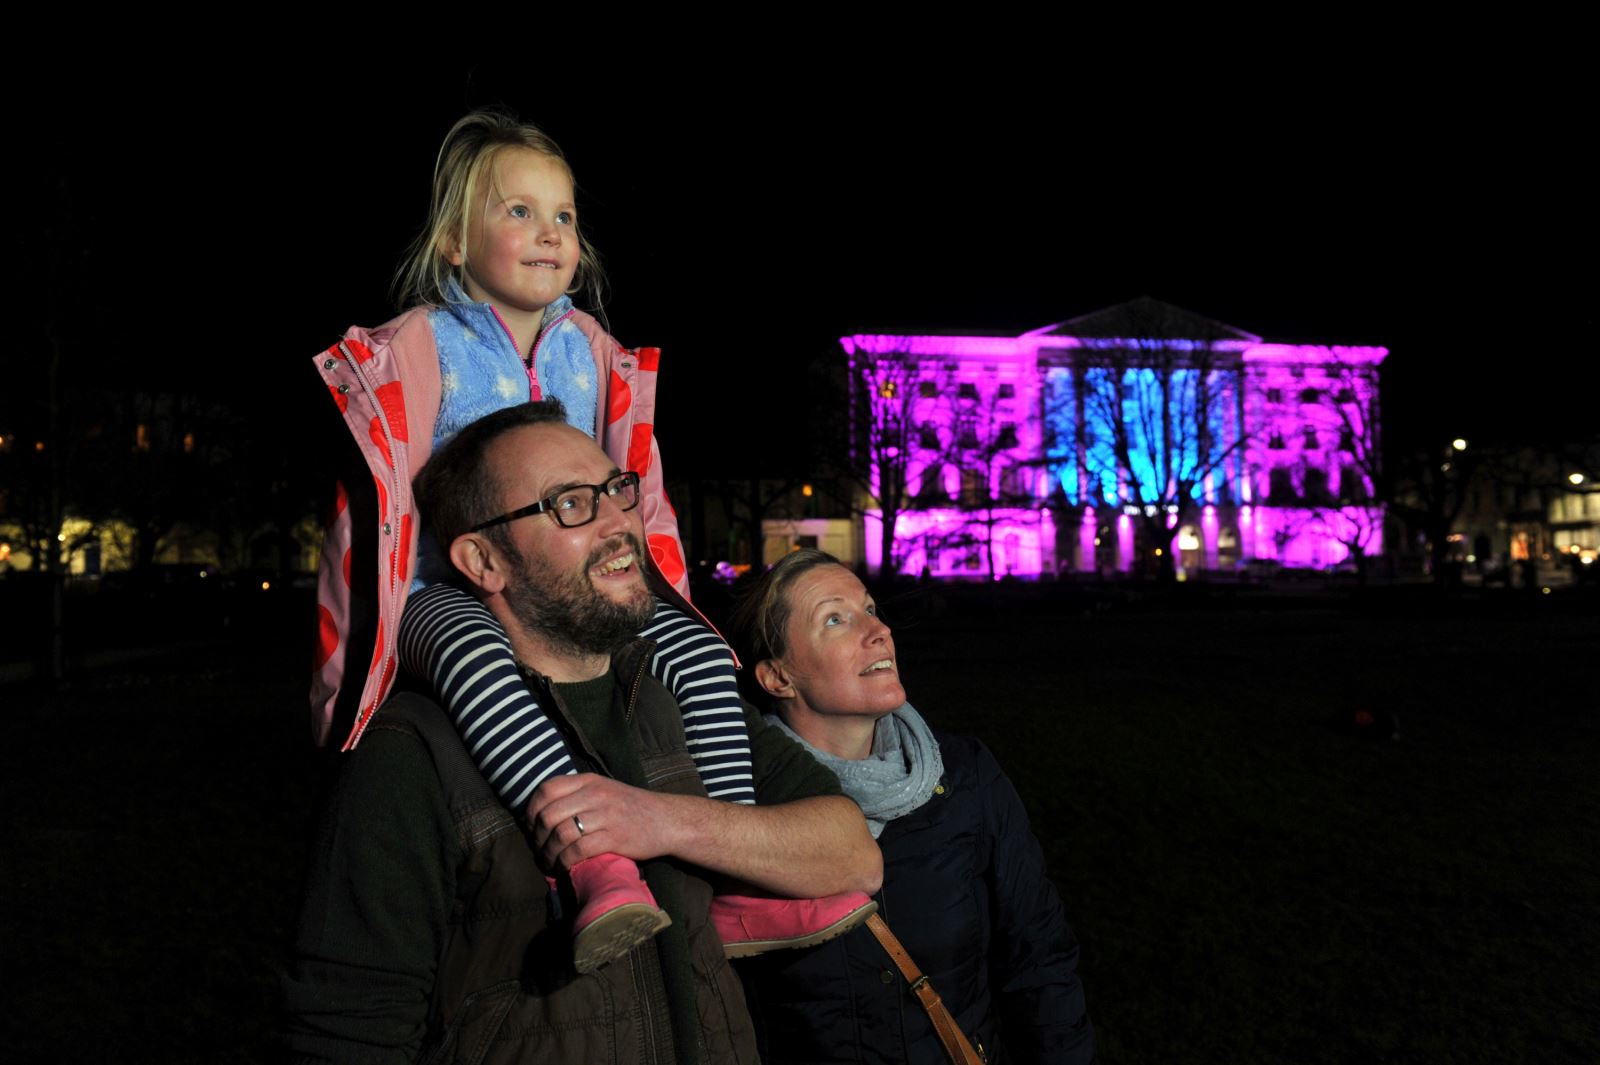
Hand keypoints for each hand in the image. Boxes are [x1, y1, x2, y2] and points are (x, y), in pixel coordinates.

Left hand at [525, 773, 679, 871]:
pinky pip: (578, 850)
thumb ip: (577, 794)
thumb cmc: (631, 807)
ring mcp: (605, 815)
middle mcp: (595, 795)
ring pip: (560, 834)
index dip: (531, 810)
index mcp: (589, 781)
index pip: (547, 789)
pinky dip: (564, 862)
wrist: (666, 820)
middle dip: (537, 837)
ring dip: (548, 853)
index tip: (531, 827)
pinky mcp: (614, 837)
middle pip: (548, 814)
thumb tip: (542, 812)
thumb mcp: (604, 790)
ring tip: (548, 863)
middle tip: (538, 850)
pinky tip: (563, 867)